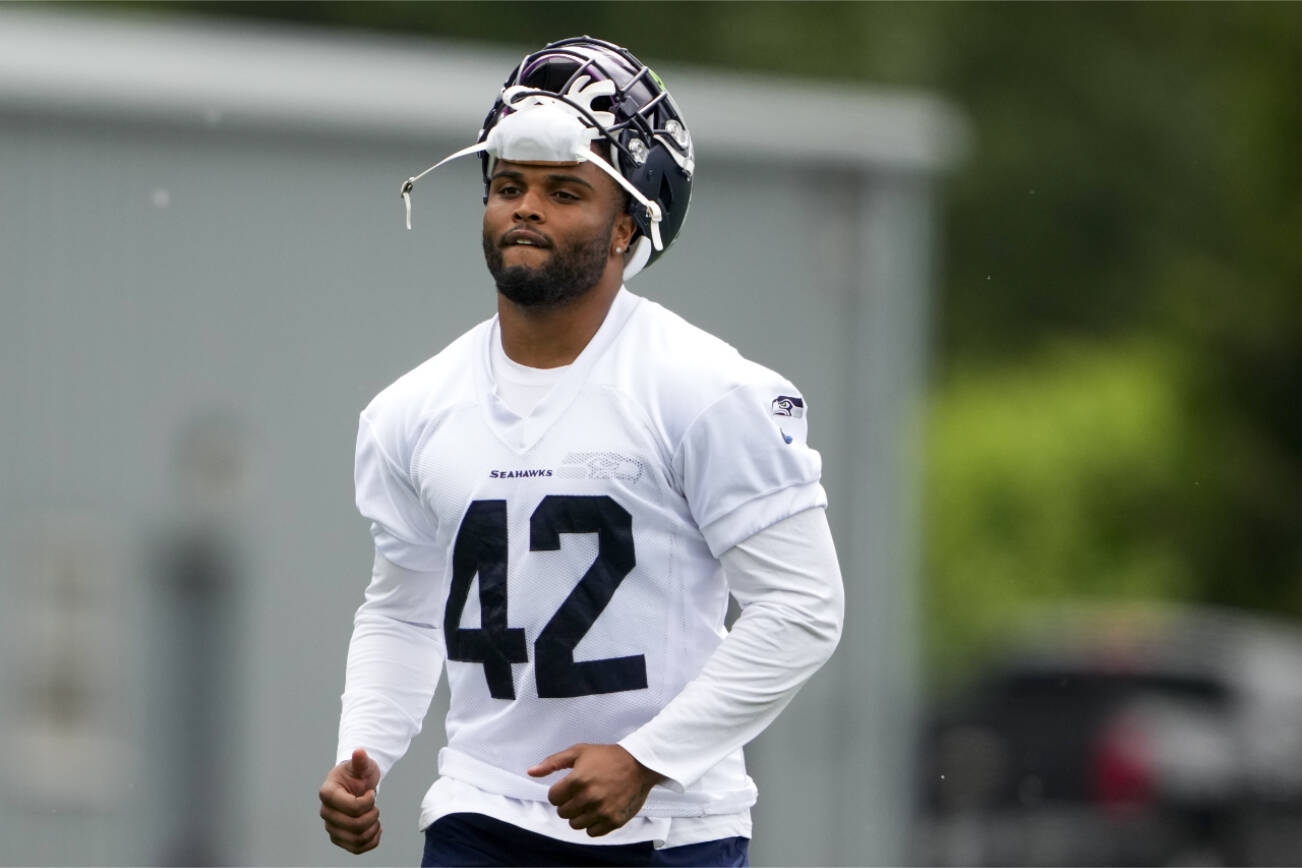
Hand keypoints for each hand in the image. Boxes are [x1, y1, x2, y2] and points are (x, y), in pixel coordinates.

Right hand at [319, 748, 382, 853]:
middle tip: (375, 805)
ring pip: (356, 839)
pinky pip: (357, 848)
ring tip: (375, 816)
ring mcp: (331, 827)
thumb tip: (359, 751)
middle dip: (372, 815)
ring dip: (373, 829)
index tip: (370, 792)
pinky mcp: (339, 838)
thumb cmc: (357, 774)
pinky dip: (371, 841)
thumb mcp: (361, 765)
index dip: (368, 802)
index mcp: (328, 793)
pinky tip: (375, 828)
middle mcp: (326, 812)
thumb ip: (360, 760)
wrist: (355, 785)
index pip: (352, 807)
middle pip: (355, 825)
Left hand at [527, 743, 666, 837]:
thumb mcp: (578, 752)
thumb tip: (531, 772)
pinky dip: (593, 824)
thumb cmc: (608, 757)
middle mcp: (589, 797)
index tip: (569, 787)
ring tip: (590, 802)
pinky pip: (592, 832)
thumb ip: (552, 762)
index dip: (559, 792)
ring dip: (580, 815)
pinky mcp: (613, 820)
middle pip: (563, 813)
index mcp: (577, 779)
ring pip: (576, 824)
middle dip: (569, 803)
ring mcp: (602, 810)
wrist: (640, 764)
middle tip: (581, 793)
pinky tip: (599, 810)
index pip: (553, 798)